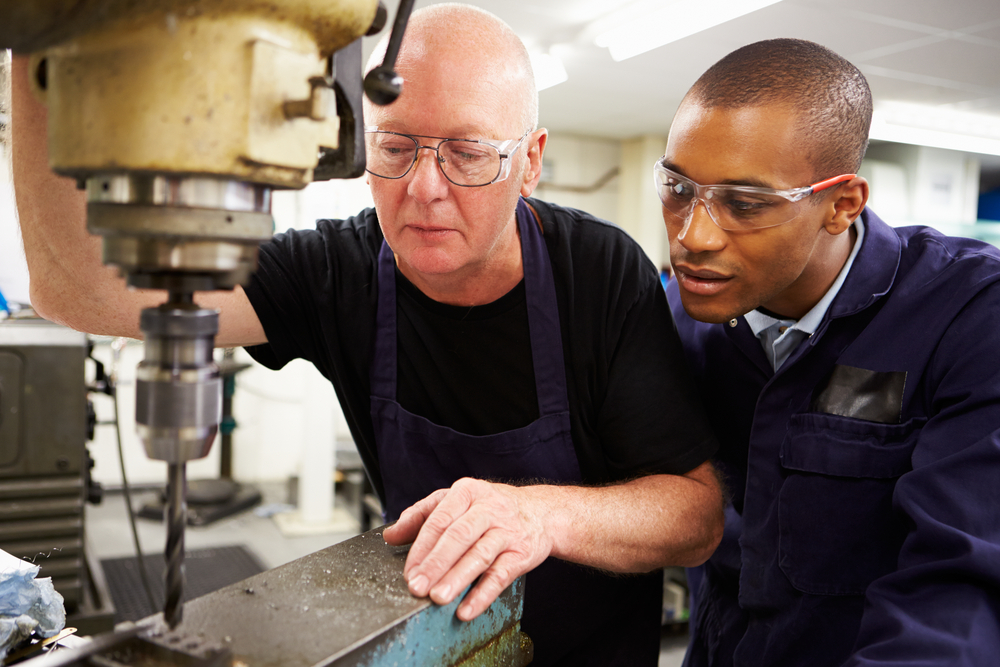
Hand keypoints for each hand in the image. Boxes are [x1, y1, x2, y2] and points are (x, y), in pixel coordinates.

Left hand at [382, 477, 552, 620]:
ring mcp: (507, 531)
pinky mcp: (521, 553)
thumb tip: (391, 535)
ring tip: (438, 598)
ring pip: (479, 555)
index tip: (408, 570)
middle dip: (435, 564)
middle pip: (458, 536)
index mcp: (467, 492)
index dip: (421, 547)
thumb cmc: (491, 508)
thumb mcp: (457, 501)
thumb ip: (422, 516)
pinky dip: (482, 594)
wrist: (541, 513)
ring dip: (457, 579)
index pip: (439, 520)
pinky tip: (466, 609)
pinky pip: (500, 576)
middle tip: (418, 586)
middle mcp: (488, 509)